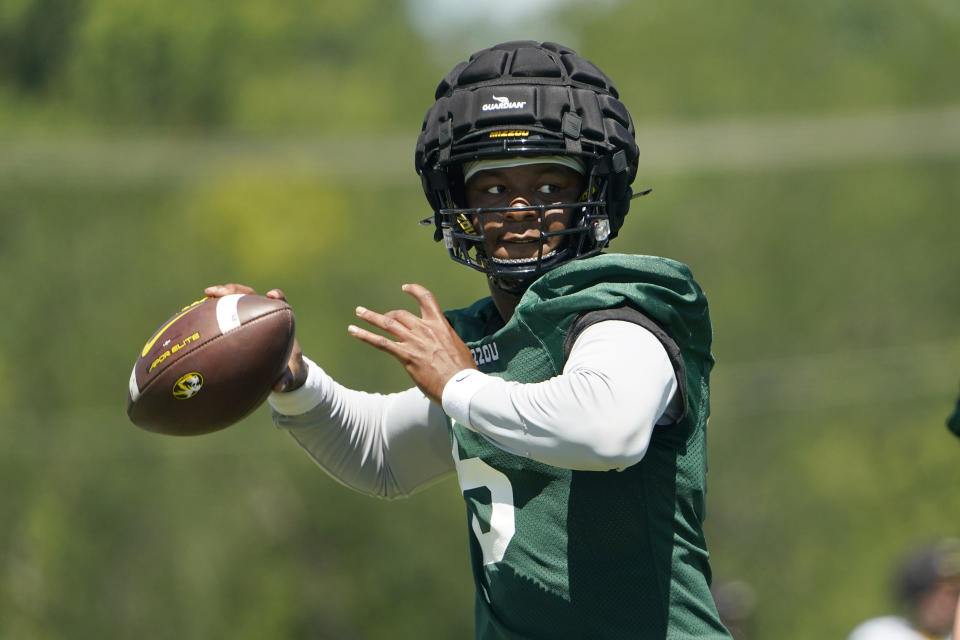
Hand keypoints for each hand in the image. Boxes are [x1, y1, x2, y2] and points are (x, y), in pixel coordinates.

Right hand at [204, 283, 307, 392]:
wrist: (280, 371)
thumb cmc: (287, 371)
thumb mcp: (289, 377)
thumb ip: (286, 380)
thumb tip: (278, 387)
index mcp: (280, 324)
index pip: (280, 304)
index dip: (277, 297)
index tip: (271, 295)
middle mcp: (264, 316)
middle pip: (251, 295)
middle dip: (237, 290)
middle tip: (224, 292)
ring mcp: (249, 317)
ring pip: (235, 300)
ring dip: (222, 294)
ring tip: (207, 293)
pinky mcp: (236, 322)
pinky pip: (224, 313)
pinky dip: (213, 311)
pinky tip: (198, 312)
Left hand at [348, 284, 475, 404]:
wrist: (460, 385)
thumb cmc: (463, 371)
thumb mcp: (458, 348)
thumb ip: (447, 342)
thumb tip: (443, 345)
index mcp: (440, 325)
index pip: (427, 299)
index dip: (415, 291)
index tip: (406, 288)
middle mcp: (425, 329)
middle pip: (401, 315)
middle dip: (389, 315)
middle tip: (381, 317)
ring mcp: (414, 342)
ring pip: (387, 324)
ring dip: (371, 317)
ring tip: (359, 312)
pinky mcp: (405, 355)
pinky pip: (381, 342)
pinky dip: (365, 335)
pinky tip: (353, 330)